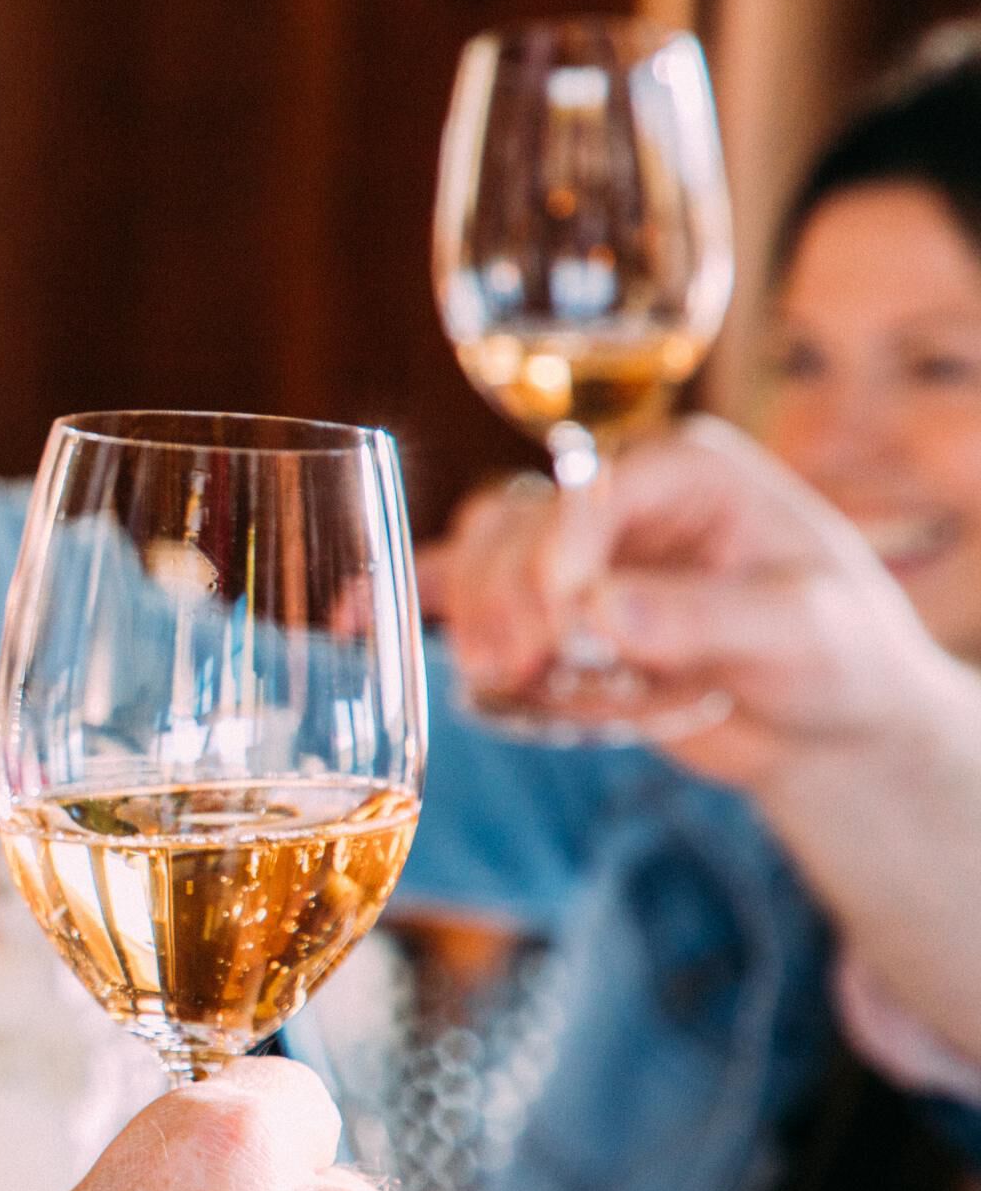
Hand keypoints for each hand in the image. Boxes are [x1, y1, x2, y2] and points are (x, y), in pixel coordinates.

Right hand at [424, 417, 956, 787]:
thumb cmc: (840, 658)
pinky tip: (349, 620)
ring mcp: (573, 550)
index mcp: (687, 470)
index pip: (594, 488)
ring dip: (473, 612)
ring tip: (502, 677)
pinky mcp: (544, 605)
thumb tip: (599, 611)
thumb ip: (706, 615)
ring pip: (480, 552)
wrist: (827, 721)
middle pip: (518, 520)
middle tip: (527, 666)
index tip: (563, 621)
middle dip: (508, 594)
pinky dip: (415, 605)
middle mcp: (616, 496)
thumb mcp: (802, 631)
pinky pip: (460, 589)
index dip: (560, 549)